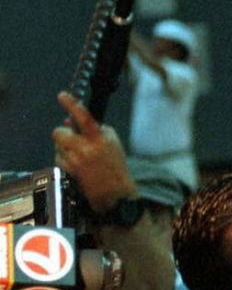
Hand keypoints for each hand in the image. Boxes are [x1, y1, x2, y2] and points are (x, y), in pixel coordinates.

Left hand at [51, 91, 136, 212]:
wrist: (115, 194)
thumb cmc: (115, 167)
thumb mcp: (112, 143)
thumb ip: (94, 129)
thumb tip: (69, 121)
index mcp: (101, 139)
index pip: (84, 118)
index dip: (72, 105)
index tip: (63, 95)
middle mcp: (87, 148)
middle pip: (59, 132)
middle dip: (63, 134)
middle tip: (73, 139)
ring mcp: (76, 160)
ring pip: (58, 145)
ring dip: (65, 148)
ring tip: (80, 156)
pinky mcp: (69, 170)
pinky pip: (58, 158)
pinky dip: (65, 160)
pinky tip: (78, 166)